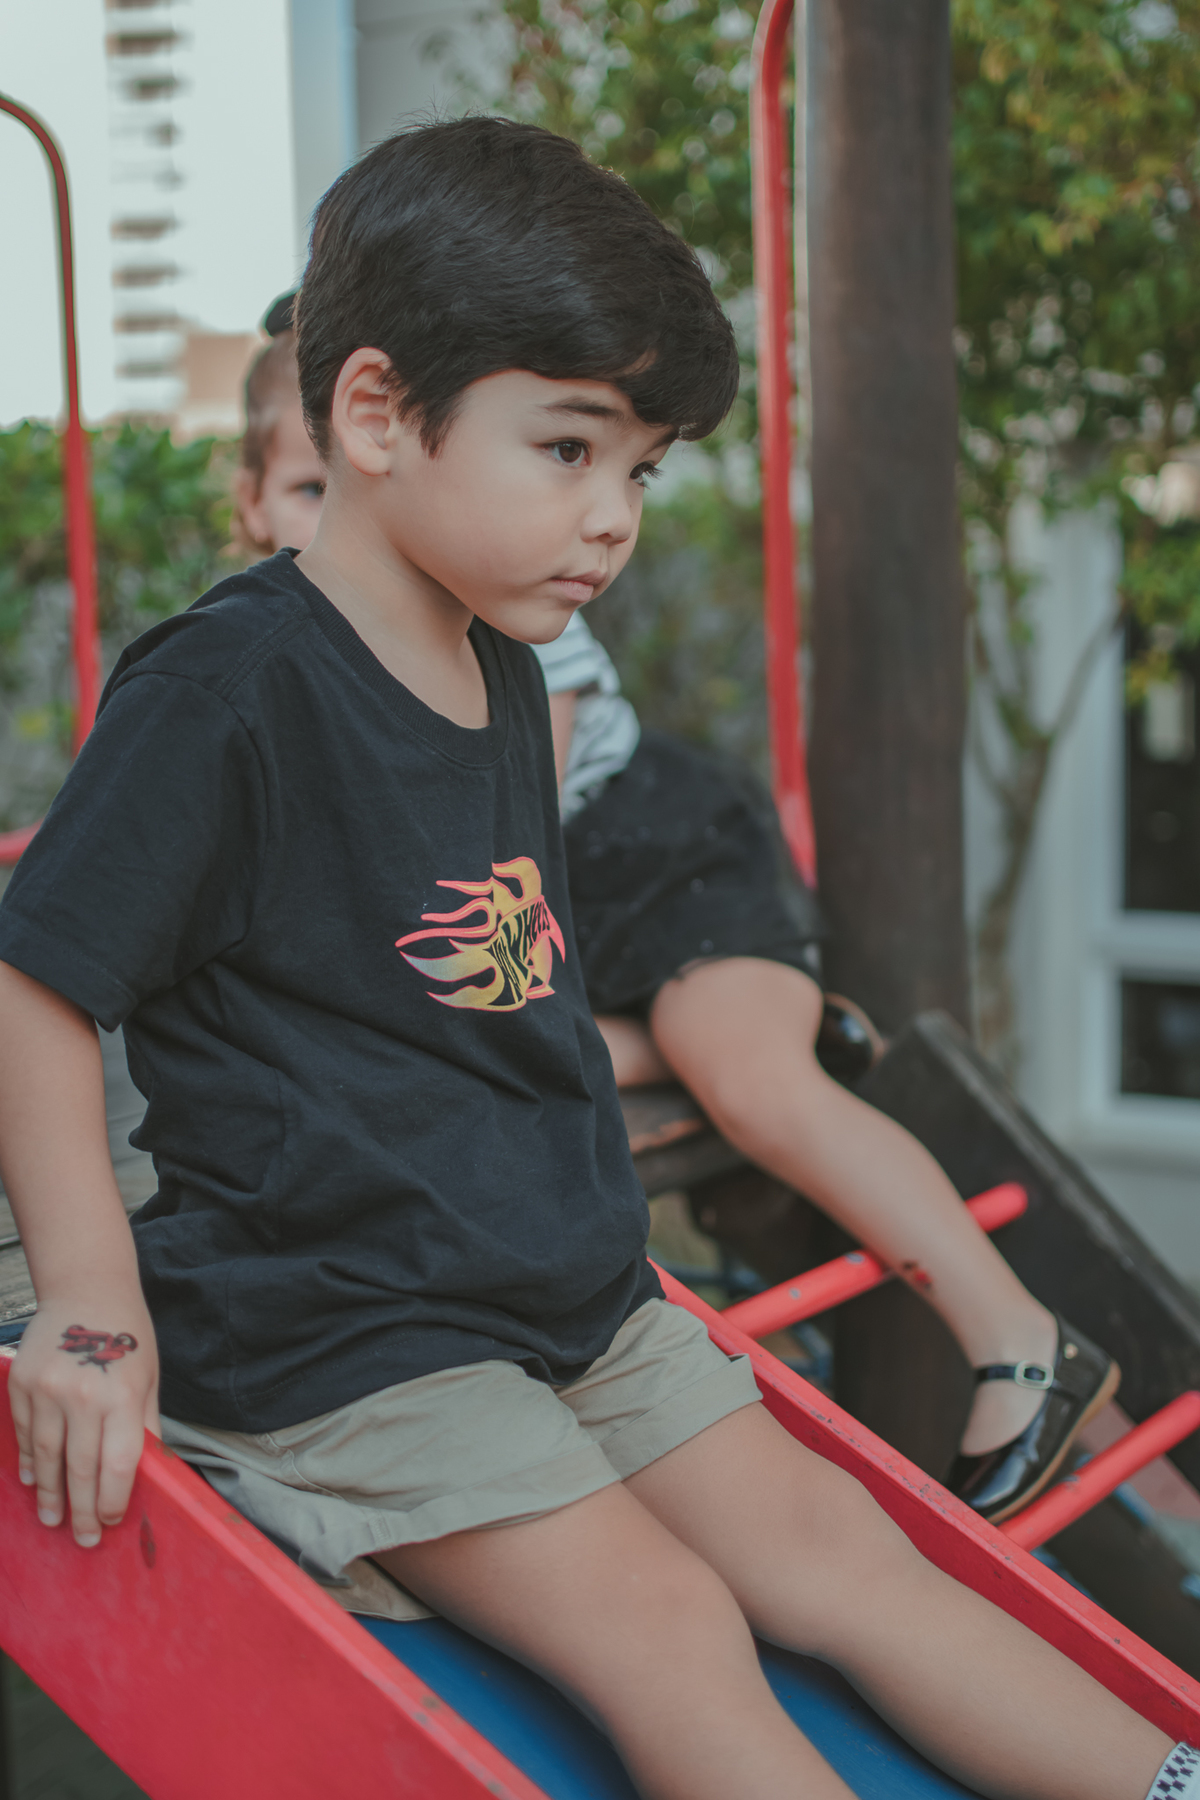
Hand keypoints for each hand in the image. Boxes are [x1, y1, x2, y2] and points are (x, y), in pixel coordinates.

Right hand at [8, 1296, 159, 1546]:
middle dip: (82, 1512)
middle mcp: (84, 1395)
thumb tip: (149, 1474)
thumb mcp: (149, 1378)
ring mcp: (48, 1389)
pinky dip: (31, 1462)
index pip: (118, 1465)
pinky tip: (35, 1482)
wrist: (86, 1288)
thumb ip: (145, 1426)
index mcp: (123, 1396)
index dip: (114, 1501)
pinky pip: (26, 1434)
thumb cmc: (127, 1336)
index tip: (113, 1522)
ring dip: (50, 1495)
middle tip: (84, 1540)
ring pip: (48, 1458)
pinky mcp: (22, 1383)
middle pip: (80, 1470)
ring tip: (54, 1520)